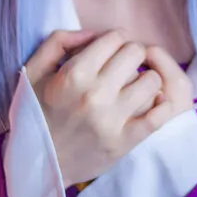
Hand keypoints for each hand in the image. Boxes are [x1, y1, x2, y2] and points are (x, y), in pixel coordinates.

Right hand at [23, 28, 194, 186]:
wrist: (37, 163)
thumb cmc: (36, 112)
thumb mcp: (34, 70)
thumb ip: (59, 41)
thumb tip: (93, 33)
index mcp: (74, 75)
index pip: (115, 37)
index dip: (115, 39)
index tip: (111, 50)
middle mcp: (95, 95)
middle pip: (136, 53)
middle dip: (131, 54)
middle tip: (123, 66)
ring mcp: (111, 120)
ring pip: (151, 80)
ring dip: (146, 79)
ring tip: (134, 86)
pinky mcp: (124, 142)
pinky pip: (158, 116)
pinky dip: (161, 105)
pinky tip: (152, 103)